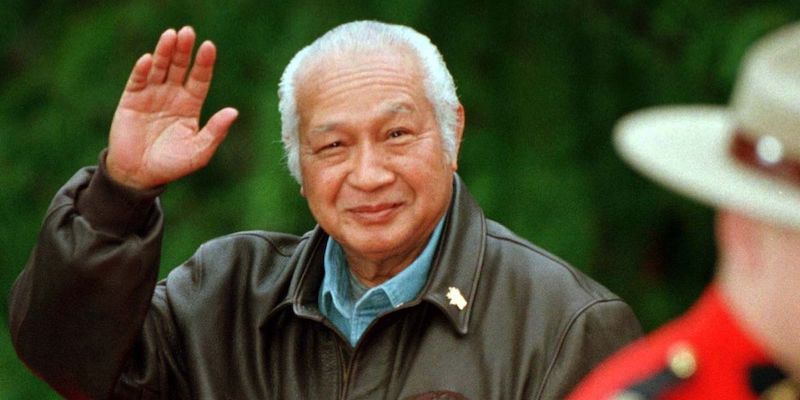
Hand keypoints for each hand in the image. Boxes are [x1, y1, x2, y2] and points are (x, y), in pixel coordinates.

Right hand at [106, 26, 237, 189]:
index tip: (209, 46)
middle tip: (188, 32)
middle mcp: (172, 96)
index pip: (199, 79)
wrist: (140, 175)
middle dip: (184, 50)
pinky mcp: (131, 100)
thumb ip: (215, 132)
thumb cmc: (172, 164)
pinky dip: (143, 70)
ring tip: (171, 35)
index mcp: (190, 105)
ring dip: (165, 52)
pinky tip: (149, 59)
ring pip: (160, 68)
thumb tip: (233, 112)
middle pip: (180, 67)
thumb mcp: (198, 151)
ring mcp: (151, 95)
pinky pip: (138, 81)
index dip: (204, 63)